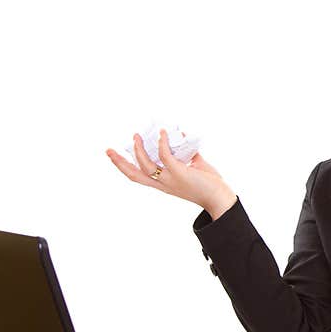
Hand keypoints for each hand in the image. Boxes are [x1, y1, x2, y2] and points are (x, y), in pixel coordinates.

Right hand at [106, 130, 237, 219]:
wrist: (221, 198)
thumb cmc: (210, 185)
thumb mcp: (194, 167)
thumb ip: (187, 154)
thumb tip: (184, 139)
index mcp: (164, 183)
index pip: (138, 177)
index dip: (124, 166)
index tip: (114, 155)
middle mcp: (164, 183)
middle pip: (134, 175)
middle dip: (119, 162)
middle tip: (109, 150)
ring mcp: (170, 179)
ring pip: (145, 164)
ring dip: (139, 149)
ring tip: (138, 135)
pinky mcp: (180, 173)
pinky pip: (165, 156)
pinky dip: (162, 143)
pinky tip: (163, 133)